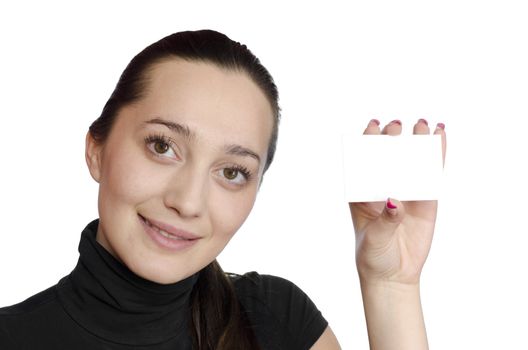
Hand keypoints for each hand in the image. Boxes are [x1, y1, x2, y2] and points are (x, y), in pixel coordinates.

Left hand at [349, 119, 446, 285]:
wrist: (394, 275)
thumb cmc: (374, 255)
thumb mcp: (374, 237)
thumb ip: (386, 219)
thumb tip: (395, 201)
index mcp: (363, 193)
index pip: (363, 162)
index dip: (367, 141)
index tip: (373, 126)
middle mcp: (384, 188)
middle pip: (388, 157)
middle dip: (391, 138)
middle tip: (396, 126)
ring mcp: (406, 192)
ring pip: (412, 162)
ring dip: (416, 142)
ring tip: (421, 123)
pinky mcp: (426, 201)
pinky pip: (432, 175)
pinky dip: (437, 157)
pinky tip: (441, 137)